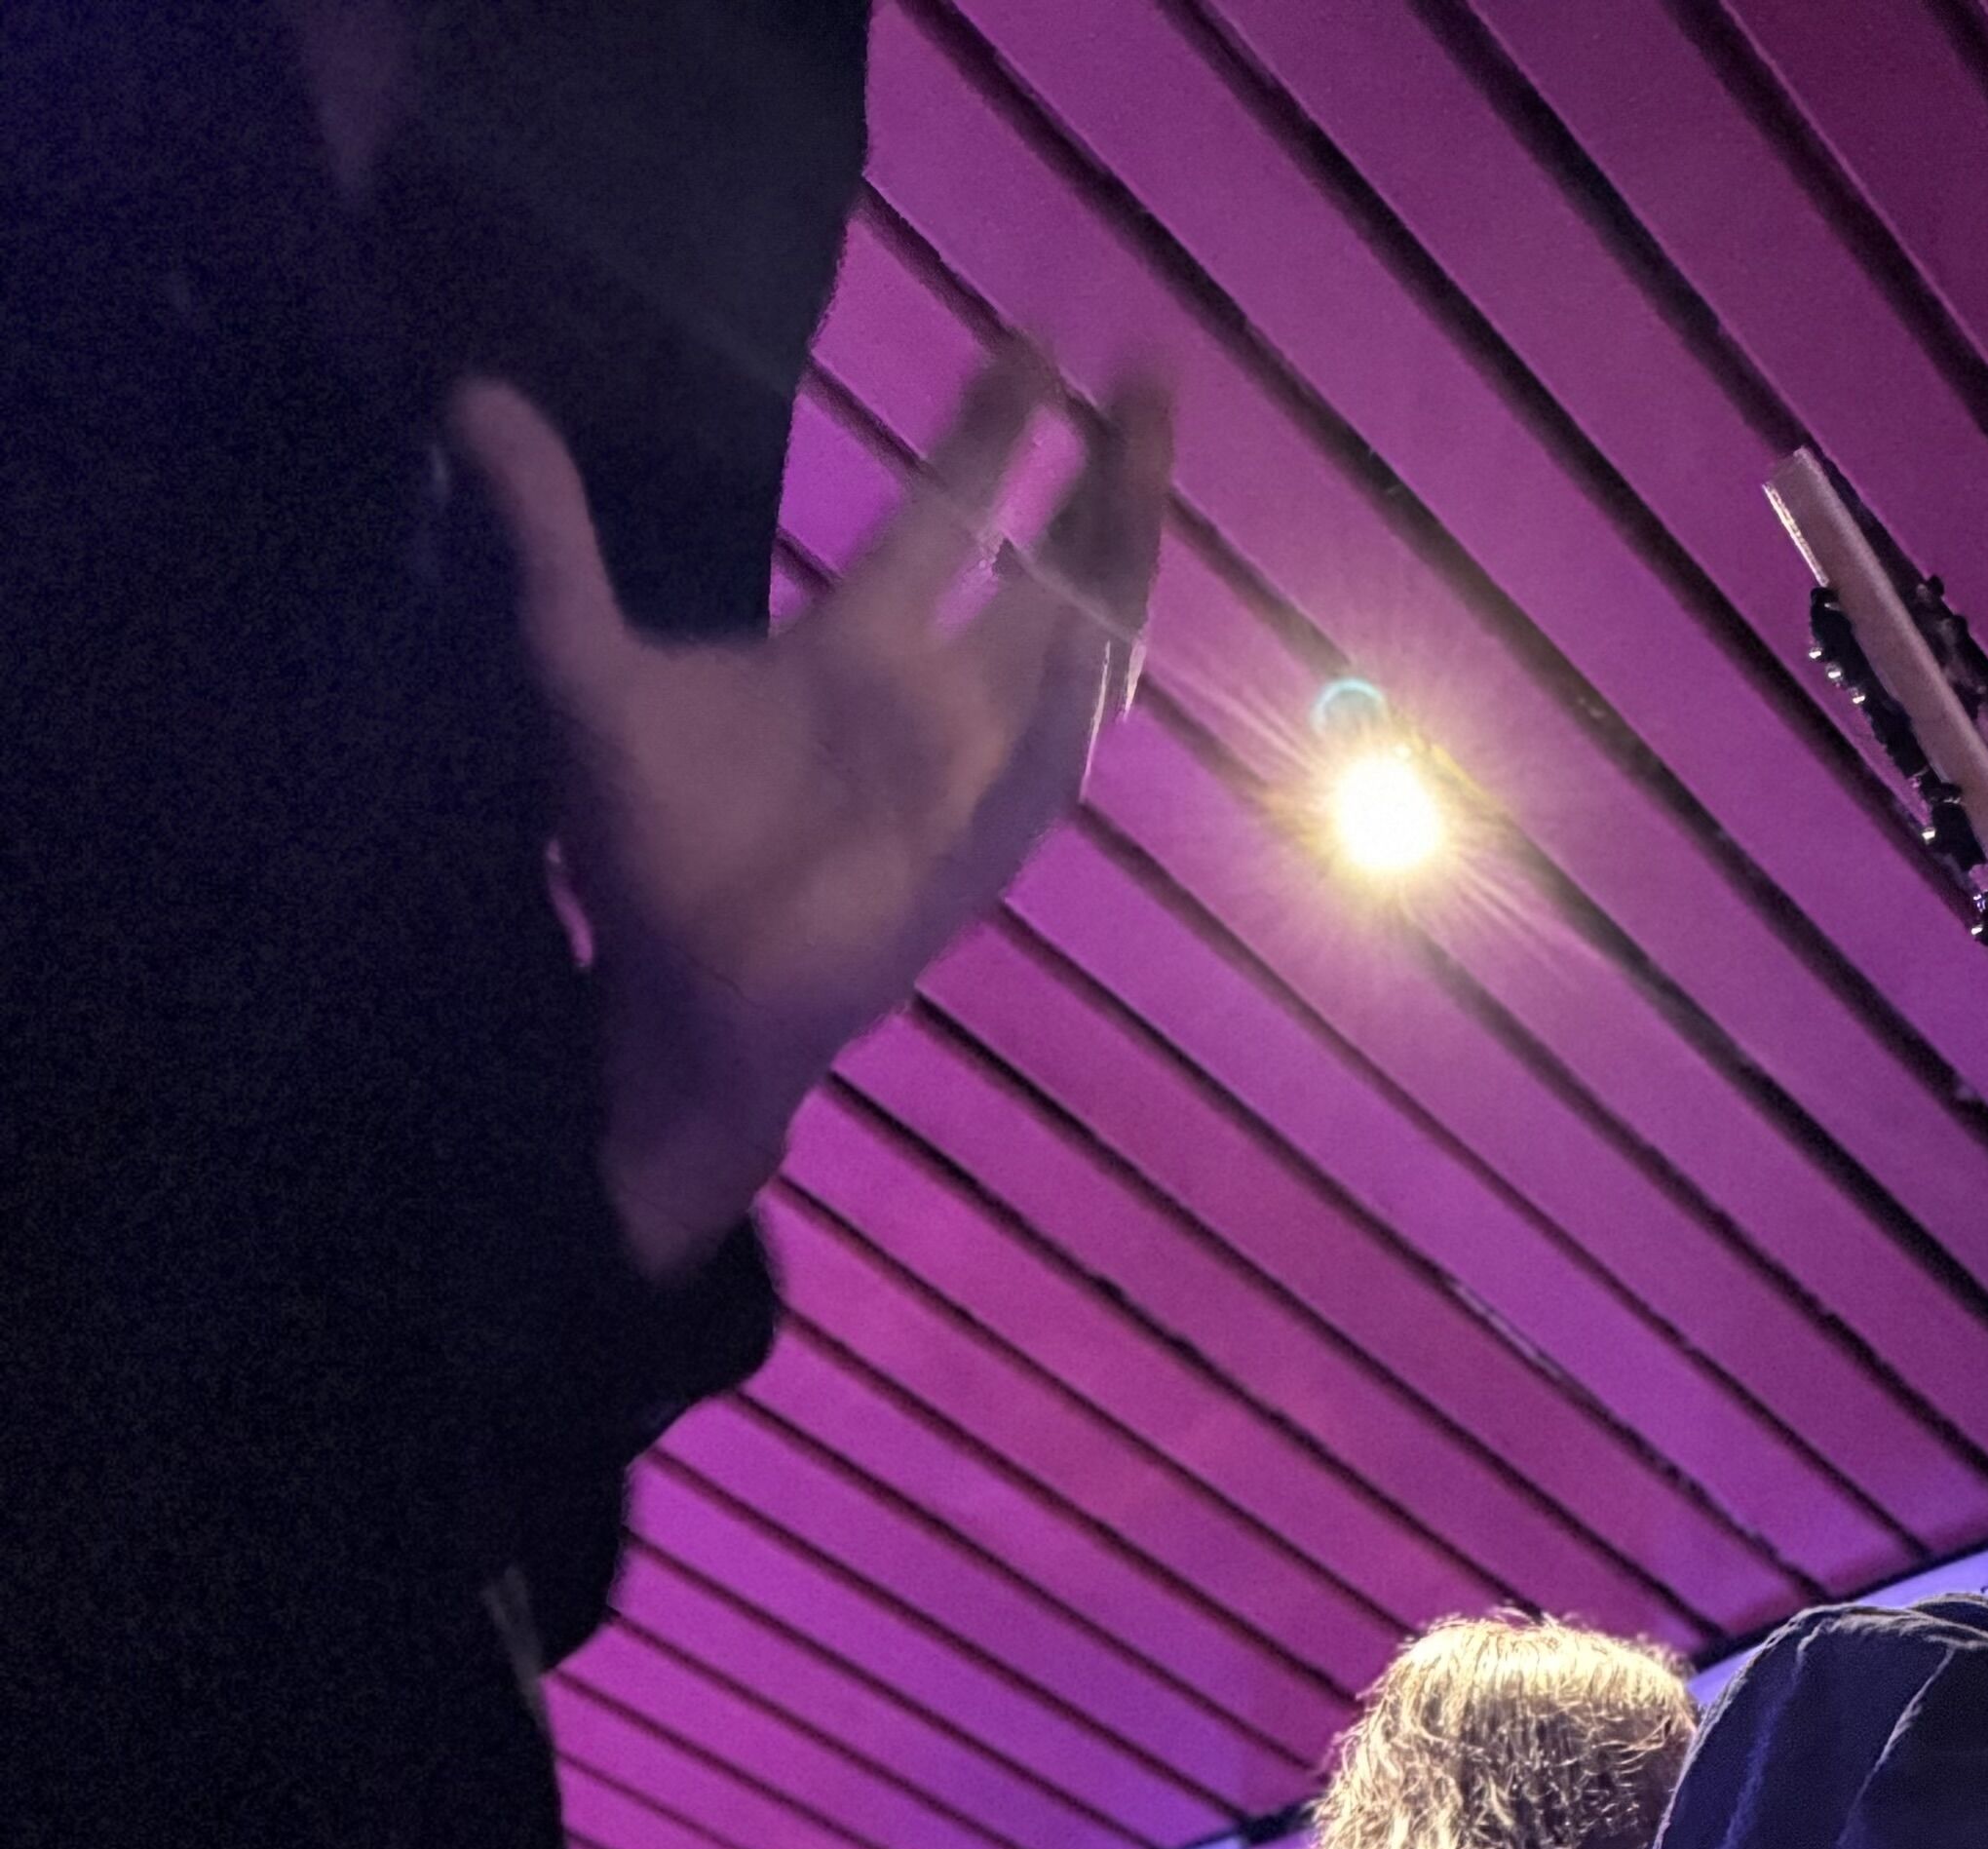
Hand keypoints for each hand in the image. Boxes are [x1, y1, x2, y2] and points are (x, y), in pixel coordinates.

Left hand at [455, 339, 1175, 1279]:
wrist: (672, 993)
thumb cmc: (645, 845)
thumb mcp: (579, 659)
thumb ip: (548, 531)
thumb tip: (472, 395)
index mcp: (859, 648)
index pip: (952, 520)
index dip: (996, 437)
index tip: (1040, 348)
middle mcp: (935, 701)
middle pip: (1047, 570)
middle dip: (1100, 480)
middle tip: (1147, 373)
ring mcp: (968, 777)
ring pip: (1073, 654)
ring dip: (1116, 566)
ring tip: (1147, 469)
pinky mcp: (974, 854)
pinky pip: (1045, 770)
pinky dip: (1073, 708)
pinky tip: (1102, 635)